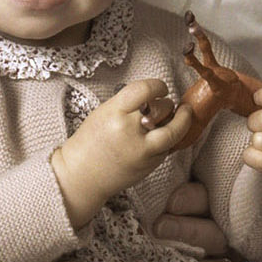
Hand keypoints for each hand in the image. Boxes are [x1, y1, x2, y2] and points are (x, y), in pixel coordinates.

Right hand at [47, 76, 195, 227]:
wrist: (82, 176)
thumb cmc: (90, 142)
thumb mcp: (104, 113)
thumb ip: (130, 104)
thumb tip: (157, 97)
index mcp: (114, 113)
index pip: (144, 89)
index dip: (158, 86)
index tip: (161, 88)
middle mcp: (130, 131)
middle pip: (164, 108)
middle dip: (167, 104)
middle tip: (163, 105)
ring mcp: (143, 150)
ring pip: (175, 129)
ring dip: (179, 121)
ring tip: (179, 116)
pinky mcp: (151, 165)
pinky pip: (170, 146)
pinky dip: (170, 138)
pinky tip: (163, 135)